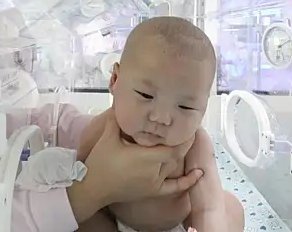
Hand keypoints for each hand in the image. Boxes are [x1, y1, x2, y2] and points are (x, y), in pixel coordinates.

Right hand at [80, 109, 202, 203]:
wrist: (92, 188)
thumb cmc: (100, 162)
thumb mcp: (108, 136)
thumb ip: (116, 119)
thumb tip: (120, 100)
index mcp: (146, 156)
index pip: (173, 145)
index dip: (183, 135)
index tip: (189, 122)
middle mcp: (155, 170)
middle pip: (177, 154)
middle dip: (184, 141)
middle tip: (190, 127)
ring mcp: (155, 182)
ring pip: (175, 166)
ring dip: (182, 154)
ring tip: (189, 140)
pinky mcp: (153, 191)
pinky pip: (174, 187)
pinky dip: (188, 181)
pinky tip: (199, 173)